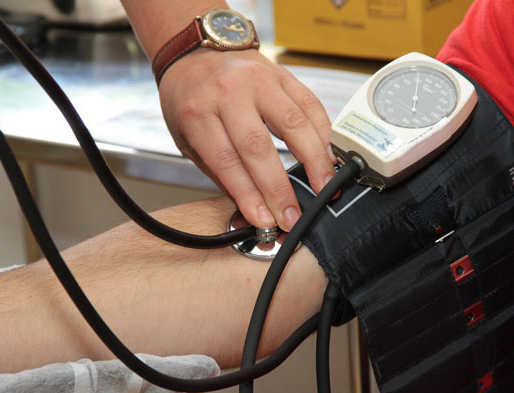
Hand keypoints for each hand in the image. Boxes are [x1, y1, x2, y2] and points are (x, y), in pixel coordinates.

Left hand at [157, 48, 336, 230]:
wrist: (195, 51)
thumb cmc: (189, 97)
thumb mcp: (186, 137)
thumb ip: (218, 171)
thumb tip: (251, 207)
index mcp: (198, 113)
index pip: (227, 162)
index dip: (249, 195)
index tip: (265, 220)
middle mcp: (229, 93)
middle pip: (259, 147)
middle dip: (280, 188)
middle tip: (293, 216)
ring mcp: (258, 80)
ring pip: (294, 123)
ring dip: (314, 161)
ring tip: (324, 187)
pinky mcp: (282, 74)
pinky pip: (310, 104)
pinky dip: (322, 132)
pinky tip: (327, 155)